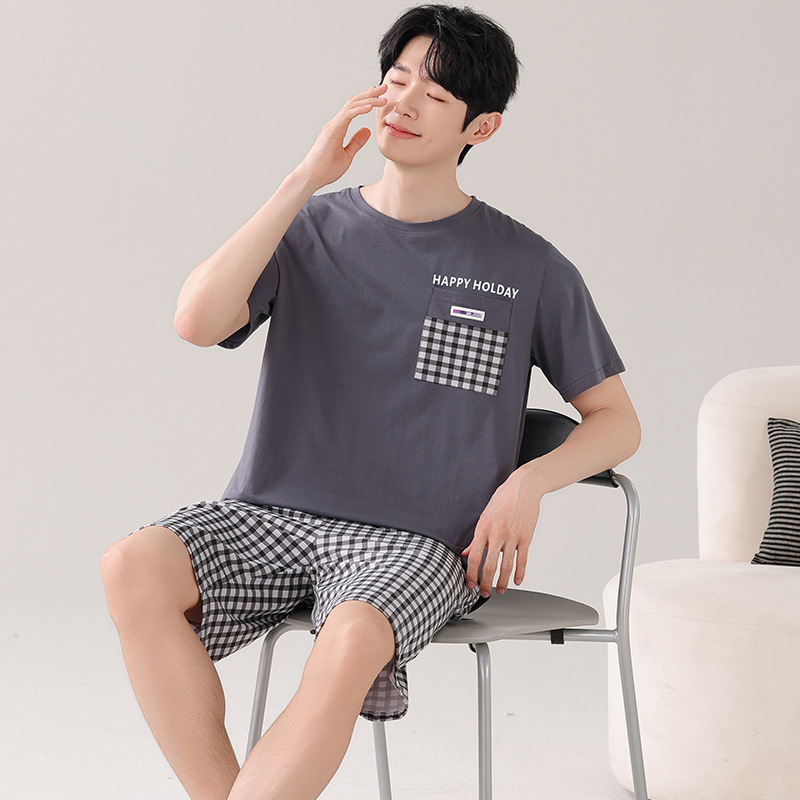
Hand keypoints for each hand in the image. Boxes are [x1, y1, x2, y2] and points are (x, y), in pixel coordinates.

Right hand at [294, 84, 387, 189]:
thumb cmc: (325, 169)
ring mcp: (332, 126)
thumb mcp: (347, 155)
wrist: (311, 177)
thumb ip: (356, 142)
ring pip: (352, 106)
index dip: (366, 100)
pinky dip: (359, 110)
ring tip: (382, 96)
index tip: (378, 94)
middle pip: (354, 102)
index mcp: (338, 128)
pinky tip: (370, 107)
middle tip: (384, 87)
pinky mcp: (331, 131)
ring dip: (368, 99)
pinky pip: (347, 116)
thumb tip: (367, 130)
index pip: (353, 108)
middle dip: (370, 94)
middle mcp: (335, 123)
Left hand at [461, 469, 540, 596]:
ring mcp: (512, 536)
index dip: (471, 574)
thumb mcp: (485, 515)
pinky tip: (517, 581)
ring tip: (499, 590)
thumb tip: (467, 553)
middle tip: (484, 593)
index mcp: (483, 528)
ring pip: (506, 566)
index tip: (470, 584)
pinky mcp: (526, 537)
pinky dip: (520, 573)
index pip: (474, 557)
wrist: (524, 487)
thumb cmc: (503, 499)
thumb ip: (477, 537)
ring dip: (502, 582)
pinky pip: (522, 559)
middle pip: (489, 565)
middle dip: (485, 583)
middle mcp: (497, 533)